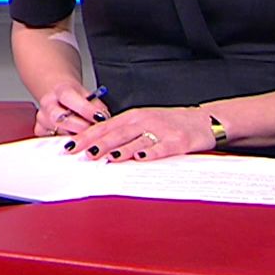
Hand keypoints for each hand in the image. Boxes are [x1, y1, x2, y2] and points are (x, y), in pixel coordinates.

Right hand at [33, 82, 109, 137]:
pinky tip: (75, 143)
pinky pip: (52, 141)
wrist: (59, 98)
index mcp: (60, 90)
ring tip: (87, 140)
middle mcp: (48, 103)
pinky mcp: (40, 131)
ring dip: (74, 138)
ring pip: (56, 132)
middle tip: (94, 133)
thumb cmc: (76, 98)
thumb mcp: (90, 97)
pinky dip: (65, 144)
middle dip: (79, 127)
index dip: (85, 108)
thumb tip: (105, 121)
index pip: (69, 97)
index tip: (100, 117)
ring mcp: (42, 118)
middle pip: (59, 117)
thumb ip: (97, 107)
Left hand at [67, 106, 217, 162]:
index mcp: (134, 116)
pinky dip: (150, 153)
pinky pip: (162, 148)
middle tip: (81, 153)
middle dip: (97, 143)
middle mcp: (145, 120)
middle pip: (117, 133)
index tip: (70, 146)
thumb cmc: (170, 124)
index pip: (105, 126)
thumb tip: (95, 145)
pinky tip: (140, 158)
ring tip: (105, 157)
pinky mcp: (178, 141)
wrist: (204, 120)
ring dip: (120, 149)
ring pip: (136, 140)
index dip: (86, 136)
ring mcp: (162, 130)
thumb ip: (122, 132)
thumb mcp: (144, 122)